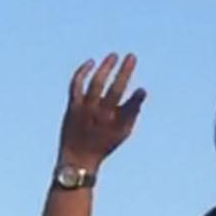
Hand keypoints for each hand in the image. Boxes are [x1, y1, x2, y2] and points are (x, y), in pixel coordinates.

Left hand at [58, 53, 145, 170]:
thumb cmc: (103, 144)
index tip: (141, 89)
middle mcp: (99, 115)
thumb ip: (132, 112)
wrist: (77, 159)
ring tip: (113, 56)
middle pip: (113, 90)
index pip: (129, 107)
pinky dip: (82, 72)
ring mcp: (85, 110)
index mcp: (114, 123)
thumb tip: (142, 91)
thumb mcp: (122, 133)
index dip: (136, 99)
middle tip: (131, 56)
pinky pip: (76, 85)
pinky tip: (91, 63)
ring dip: (105, 68)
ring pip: (95, 84)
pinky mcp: (72, 106)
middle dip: (123, 72)